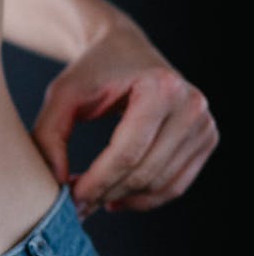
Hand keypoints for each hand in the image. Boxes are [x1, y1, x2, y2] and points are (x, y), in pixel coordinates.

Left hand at [31, 15, 218, 219]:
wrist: (124, 49)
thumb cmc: (92, 71)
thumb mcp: (62, 95)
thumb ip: (50, 136)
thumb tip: (56, 182)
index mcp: (160, 88)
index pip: (127, 153)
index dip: (97, 182)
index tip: (69, 199)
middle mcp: (191, 105)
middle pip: (145, 171)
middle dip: (105, 194)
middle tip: (75, 205)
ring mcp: (203, 124)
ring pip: (160, 184)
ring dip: (122, 199)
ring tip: (90, 198)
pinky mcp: (205, 139)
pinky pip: (175, 185)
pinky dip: (144, 199)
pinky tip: (115, 198)